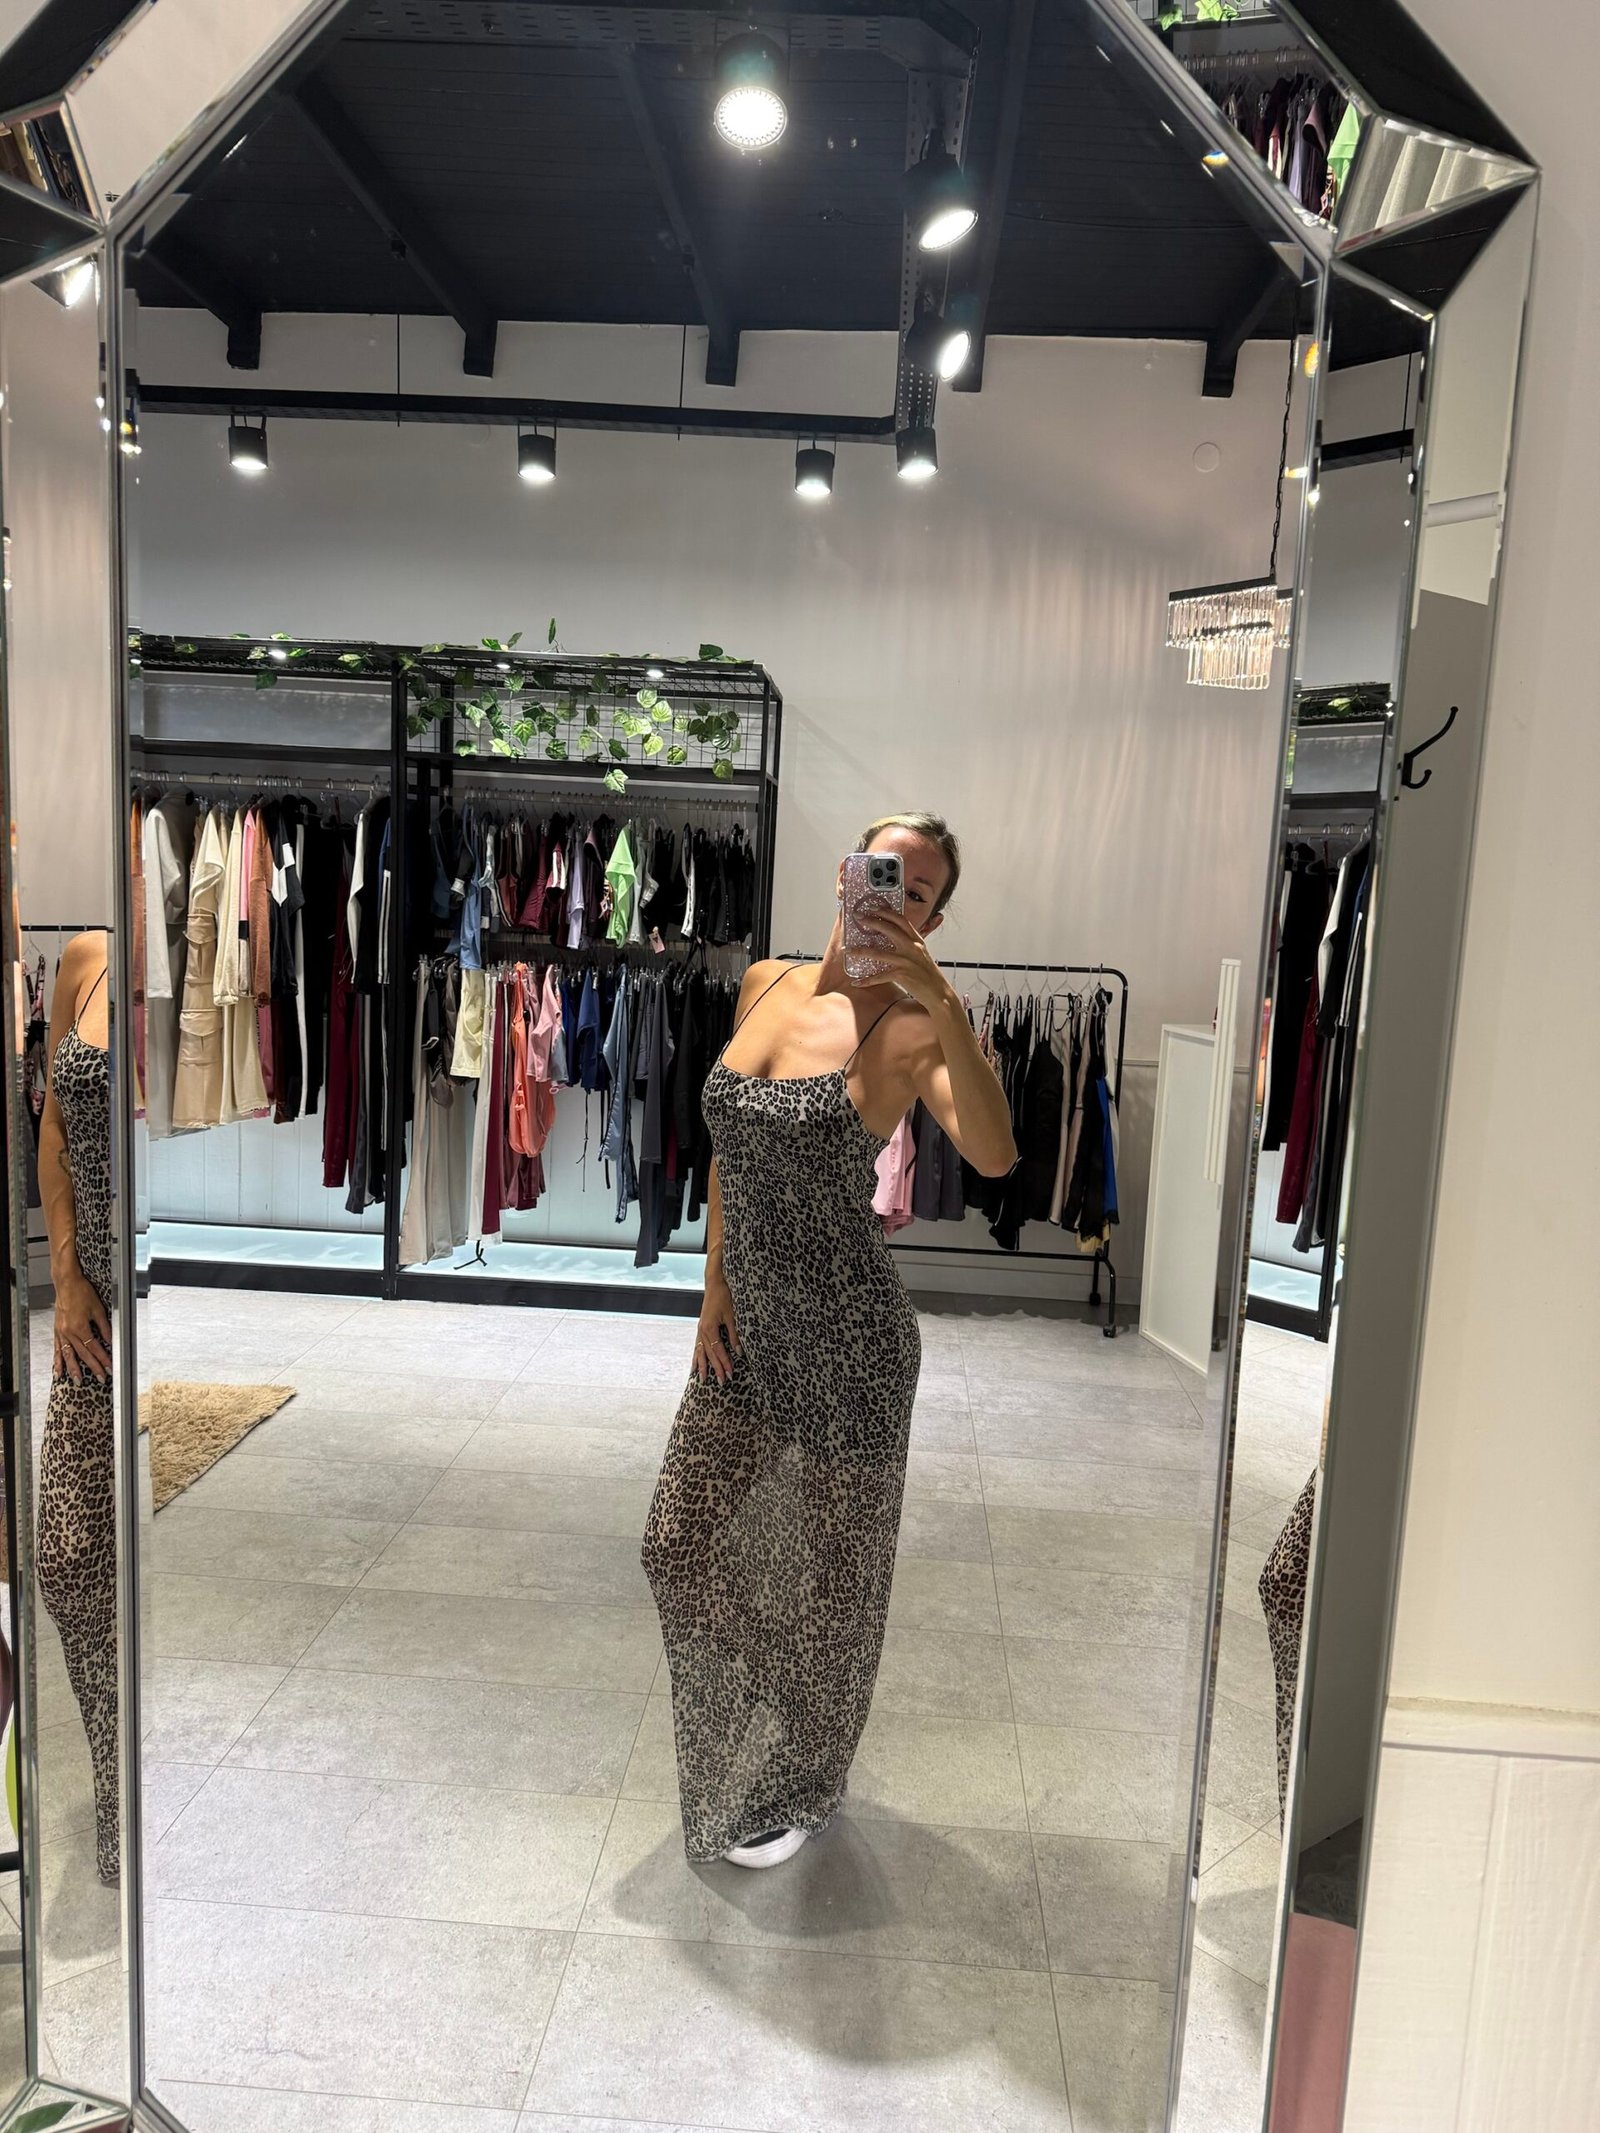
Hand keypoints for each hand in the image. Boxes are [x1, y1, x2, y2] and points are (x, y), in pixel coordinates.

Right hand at [53, 1268, 110, 1383]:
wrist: (67, 1284)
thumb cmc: (82, 1292)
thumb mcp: (98, 1309)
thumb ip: (104, 1327)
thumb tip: (111, 1340)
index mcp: (80, 1327)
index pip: (94, 1348)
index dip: (103, 1359)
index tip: (110, 1368)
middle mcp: (69, 1332)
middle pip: (82, 1354)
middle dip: (92, 1367)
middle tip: (100, 1378)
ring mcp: (61, 1332)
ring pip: (68, 1354)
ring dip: (73, 1369)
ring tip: (78, 1380)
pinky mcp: (57, 1330)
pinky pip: (57, 1348)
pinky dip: (58, 1360)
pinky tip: (58, 1370)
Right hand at [693, 1274, 740, 1384]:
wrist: (715, 1283)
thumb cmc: (725, 1297)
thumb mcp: (732, 1316)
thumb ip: (735, 1335)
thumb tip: (738, 1352)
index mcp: (710, 1329)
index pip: (718, 1351)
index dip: (725, 1363)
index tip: (730, 1375)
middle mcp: (702, 1331)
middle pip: (709, 1354)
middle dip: (715, 1369)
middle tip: (721, 1383)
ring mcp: (700, 1330)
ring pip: (701, 1352)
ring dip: (702, 1366)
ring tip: (702, 1380)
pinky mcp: (701, 1328)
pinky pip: (697, 1346)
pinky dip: (696, 1357)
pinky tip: (694, 1365)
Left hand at [850, 908, 957, 1015]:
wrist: (939, 993)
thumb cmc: (929, 974)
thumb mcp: (921, 954)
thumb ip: (910, 943)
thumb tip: (896, 936)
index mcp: (917, 940)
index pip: (901, 920)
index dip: (886, 912)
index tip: (873, 907)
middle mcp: (912, 947)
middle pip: (889, 929)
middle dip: (871, 922)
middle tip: (858, 917)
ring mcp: (907, 961)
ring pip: (878, 953)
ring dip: (860, 951)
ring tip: (847, 950)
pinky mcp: (902, 975)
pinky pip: (880, 976)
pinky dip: (867, 980)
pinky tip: (857, 982)